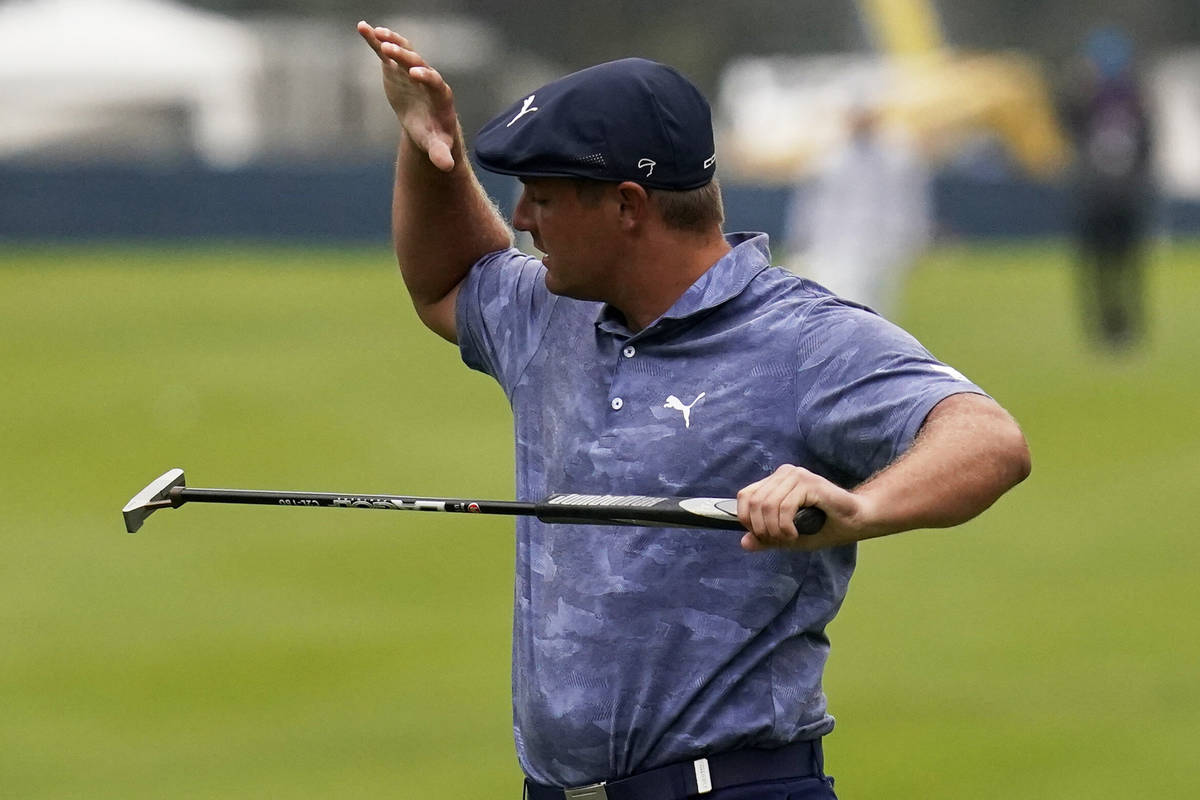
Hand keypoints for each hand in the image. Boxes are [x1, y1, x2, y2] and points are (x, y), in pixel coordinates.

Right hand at [357, 21, 456, 170]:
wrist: (426, 124)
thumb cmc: (434, 136)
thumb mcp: (436, 147)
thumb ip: (441, 154)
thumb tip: (446, 167)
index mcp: (440, 95)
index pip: (435, 82)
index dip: (427, 76)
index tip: (415, 73)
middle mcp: (427, 77)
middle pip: (418, 62)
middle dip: (404, 56)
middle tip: (389, 49)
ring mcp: (411, 69)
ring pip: (403, 51)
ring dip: (390, 41)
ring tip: (375, 33)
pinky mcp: (396, 67)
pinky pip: (386, 51)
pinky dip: (375, 40)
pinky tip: (362, 27)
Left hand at [736, 465, 863, 550]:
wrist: (856, 521)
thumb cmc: (824, 526)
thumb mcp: (788, 537)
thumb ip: (766, 538)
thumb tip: (744, 543)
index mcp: (776, 481)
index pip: (745, 496)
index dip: (746, 519)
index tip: (762, 536)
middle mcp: (784, 474)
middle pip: (754, 502)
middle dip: (761, 529)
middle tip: (778, 540)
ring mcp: (797, 475)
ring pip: (767, 505)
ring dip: (775, 530)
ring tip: (789, 538)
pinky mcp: (810, 483)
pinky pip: (785, 507)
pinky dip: (786, 526)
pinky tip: (796, 534)